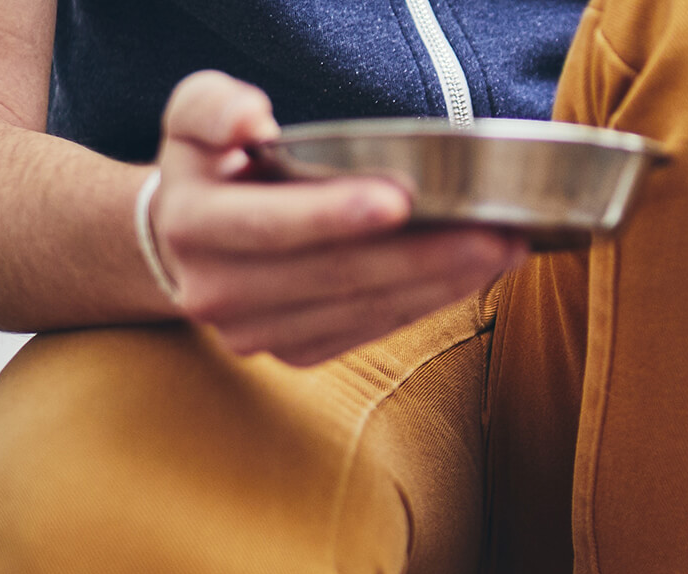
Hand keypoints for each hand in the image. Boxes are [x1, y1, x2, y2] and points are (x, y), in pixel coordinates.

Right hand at [149, 71, 527, 365]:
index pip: (269, 225)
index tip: (402, 198)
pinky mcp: (294, 352)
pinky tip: (472, 276)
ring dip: (442, 283)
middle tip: (497, 233)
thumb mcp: (194, 116)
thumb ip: (216, 108)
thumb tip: (253, 120)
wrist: (182, 240)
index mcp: (192, 226)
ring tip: (506, 250)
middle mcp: (218, 292)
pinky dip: (427, 304)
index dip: (333, 214)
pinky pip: (372, 329)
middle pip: (335, 276)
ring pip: (364, 309)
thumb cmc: (210, 165)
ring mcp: (256, 333)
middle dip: (423, 255)